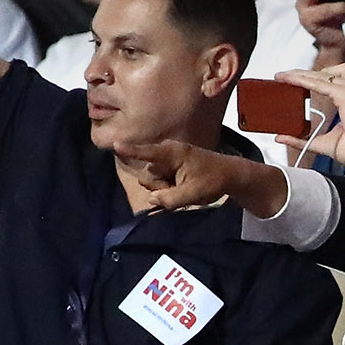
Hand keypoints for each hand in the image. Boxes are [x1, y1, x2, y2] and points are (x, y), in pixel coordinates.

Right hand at [112, 139, 285, 214]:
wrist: (228, 174)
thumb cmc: (213, 180)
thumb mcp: (194, 193)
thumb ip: (171, 198)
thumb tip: (151, 200)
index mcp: (172, 153)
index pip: (147, 153)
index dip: (131, 151)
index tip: (115, 145)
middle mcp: (164, 153)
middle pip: (147, 176)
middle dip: (160, 188)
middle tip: (182, 189)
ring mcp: (164, 160)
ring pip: (151, 181)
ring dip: (165, 189)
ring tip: (185, 187)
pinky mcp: (166, 166)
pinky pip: (158, 180)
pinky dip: (168, 187)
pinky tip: (182, 187)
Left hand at [272, 65, 344, 181]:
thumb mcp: (324, 143)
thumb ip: (303, 138)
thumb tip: (281, 137)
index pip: (332, 81)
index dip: (313, 79)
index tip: (295, 82)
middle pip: (327, 73)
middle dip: (305, 73)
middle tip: (284, 77)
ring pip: (323, 74)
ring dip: (302, 73)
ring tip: (285, 77)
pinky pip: (319, 82)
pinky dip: (302, 80)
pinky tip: (289, 81)